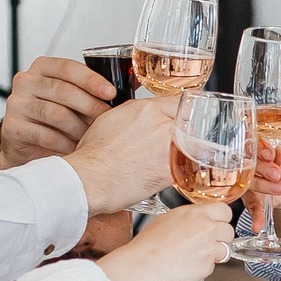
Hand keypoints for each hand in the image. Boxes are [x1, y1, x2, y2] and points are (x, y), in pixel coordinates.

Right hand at [0, 56, 114, 166]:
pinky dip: (64, 144)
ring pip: (55, 114)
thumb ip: (95, 89)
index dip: (91, 80)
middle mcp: (26, 81)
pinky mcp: (12, 127)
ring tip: (94, 138)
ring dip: (79, 128)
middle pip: (62, 90)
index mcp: (43, 68)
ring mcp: (16, 104)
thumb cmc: (56, 120)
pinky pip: (45, 135)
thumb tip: (135, 84)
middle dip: (90, 106)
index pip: (68, 67)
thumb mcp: (74, 98)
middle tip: (109, 120)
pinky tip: (76, 149)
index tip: (111, 93)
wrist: (27, 146)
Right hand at [62, 95, 179, 214]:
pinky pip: (185, 168)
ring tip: (170, 161)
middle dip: (184, 132)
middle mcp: (160, 124)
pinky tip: (169, 175)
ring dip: (184, 152)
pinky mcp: (169, 170)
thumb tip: (142, 116)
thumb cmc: (94, 154)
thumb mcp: (111, 119)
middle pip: (187, 124)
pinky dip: (181, 171)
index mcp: (146, 109)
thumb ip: (134, 114)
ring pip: (189, 145)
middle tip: (176, 142)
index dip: (179, 113)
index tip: (181, 119)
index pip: (177, 103)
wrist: (90, 178)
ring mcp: (167, 147)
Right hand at [94, 203, 229, 280]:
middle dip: (221, 238)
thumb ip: (187, 219)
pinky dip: (203, 268)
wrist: (143, 265)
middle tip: (208, 243)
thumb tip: (193, 223)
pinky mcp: (207, 266)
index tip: (217, 224)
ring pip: (225, 250)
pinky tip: (187, 267)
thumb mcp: (166, 220)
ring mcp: (209, 248)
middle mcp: (205, 228)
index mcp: (195, 214)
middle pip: (229, 230)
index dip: (221, 219)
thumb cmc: (147, 245)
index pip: (224, 210)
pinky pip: (212, 267)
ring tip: (196, 256)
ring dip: (215, 254)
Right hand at [251, 135, 280, 209]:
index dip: (260, 150)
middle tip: (276, 174)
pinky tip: (258, 224)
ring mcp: (248, 180)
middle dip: (263, 169)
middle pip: (249, 163)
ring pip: (249, 183)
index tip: (270, 156)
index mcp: (261, 145)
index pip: (254, 144)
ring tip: (280, 189)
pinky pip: (251, 206)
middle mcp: (250, 161)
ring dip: (263, 187)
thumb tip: (278, 152)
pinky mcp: (250, 197)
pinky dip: (255, 215)